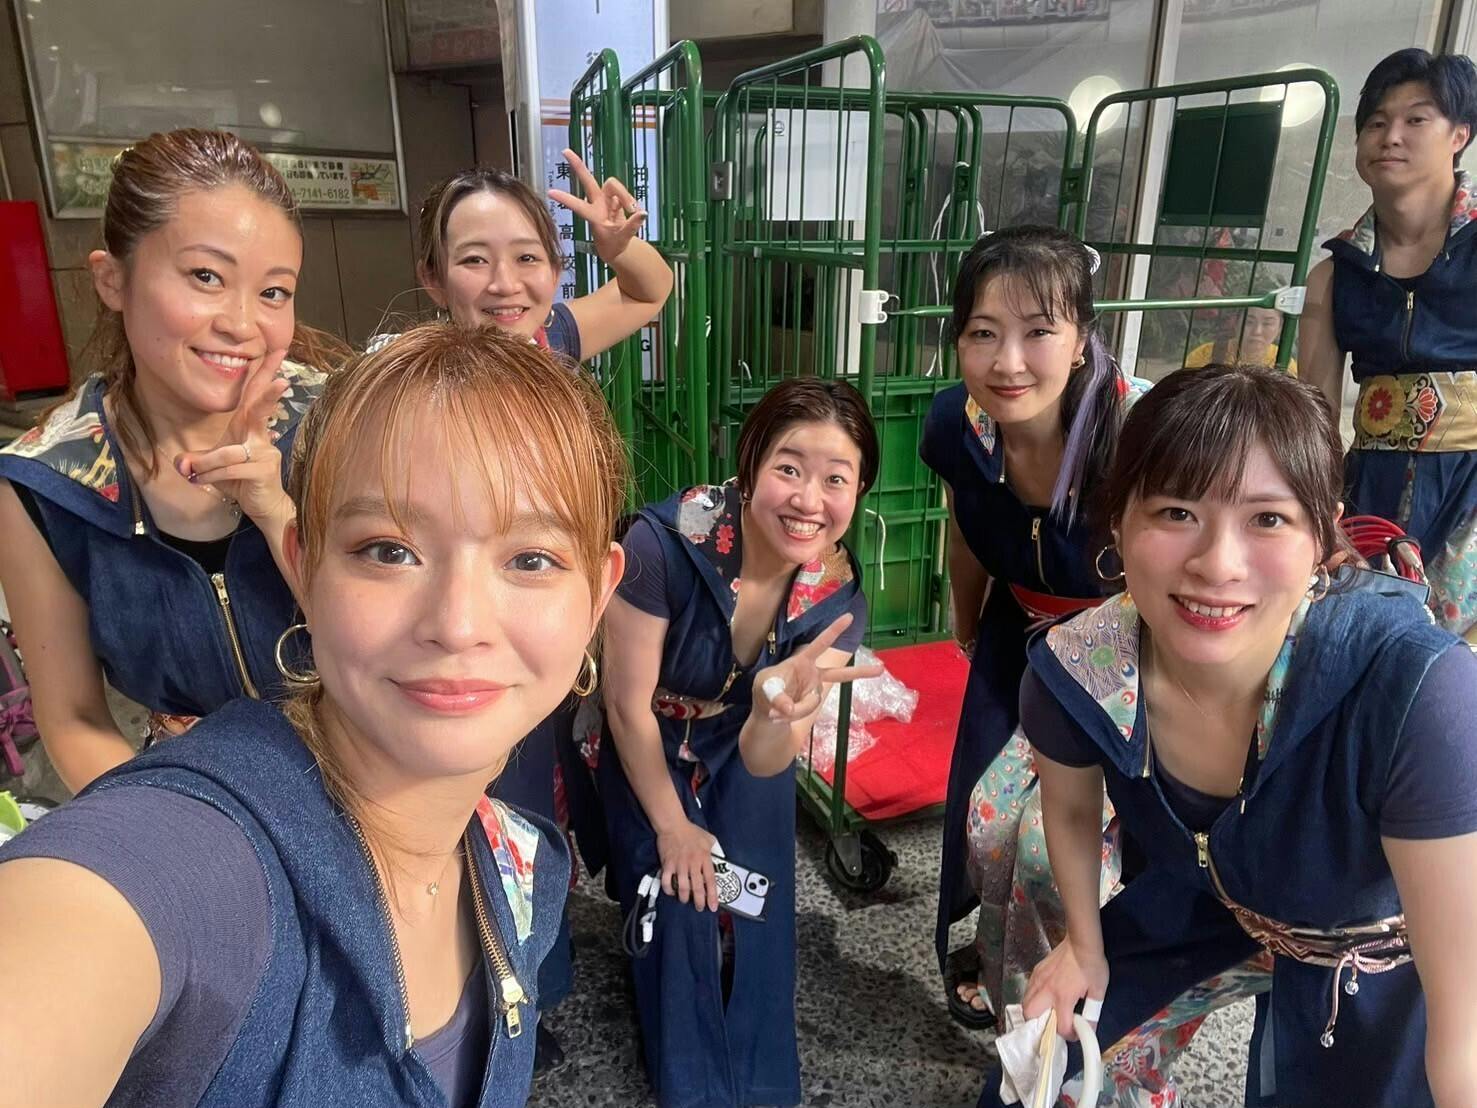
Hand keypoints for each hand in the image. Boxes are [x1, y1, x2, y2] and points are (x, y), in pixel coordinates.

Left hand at [174, 350, 291, 525]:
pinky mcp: (264, 470)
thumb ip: (197, 460)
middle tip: (282, 378)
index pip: (253, 395)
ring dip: (205, 465)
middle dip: (269, 391)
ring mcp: (264, 452)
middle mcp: (259, 435)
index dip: (263, 373)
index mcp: (247, 426)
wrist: (263, 506)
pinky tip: (204, 481)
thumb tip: (180, 463)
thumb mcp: (213, 466)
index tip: (276, 351)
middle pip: (259, 408)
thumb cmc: (241, 481)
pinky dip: (212, 476)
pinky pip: (230, 469)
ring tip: (193, 474)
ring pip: (228, 452)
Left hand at [549, 147, 645, 264]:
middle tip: (565, 151)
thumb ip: (633, 225)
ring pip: (614, 185)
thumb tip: (642, 213)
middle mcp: (597, 203)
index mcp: (593, 216)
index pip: (578, 206)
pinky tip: (633, 212)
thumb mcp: (623, 238)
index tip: (550, 192)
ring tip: (632, 210)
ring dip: (625, 195)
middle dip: (578, 166)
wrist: (617, 247)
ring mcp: (606, 199)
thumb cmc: (614, 244)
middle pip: (588, 180)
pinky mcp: (616, 198)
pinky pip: (626, 194)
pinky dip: (631, 202)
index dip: (565, 199)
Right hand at [656, 818, 718, 910]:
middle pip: (697, 887)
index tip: (713, 906)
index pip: (710, 881)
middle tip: (699, 908)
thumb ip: (715, 848)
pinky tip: (671, 891)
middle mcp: (693, 863)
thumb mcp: (709, 838)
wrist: (673, 824)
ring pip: (683, 887)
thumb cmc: (690, 831)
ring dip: (684, 897)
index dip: (712, 895)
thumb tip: (721, 857)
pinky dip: (669, 889)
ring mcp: (680, 865)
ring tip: (685, 900)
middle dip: (699, 901)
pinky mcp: (668, 864)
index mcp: (704, 858)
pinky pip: (667, 881)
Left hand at [751, 613, 883, 736]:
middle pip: (840, 674)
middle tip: (881, 669)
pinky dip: (791, 714)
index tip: (849, 617)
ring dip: (793, 707)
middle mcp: (813, 674)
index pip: (820, 644)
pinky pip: (807, 711)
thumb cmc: (765, 689)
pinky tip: (778, 714)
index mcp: (802, 660)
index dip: (834, 631)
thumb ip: (776, 696)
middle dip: (860, 672)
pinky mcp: (811, 704)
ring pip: (811, 701)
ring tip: (776, 709)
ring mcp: (814, 690)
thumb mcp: (764, 688)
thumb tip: (790, 708)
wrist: (766, 711)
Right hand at [1022, 938, 1108, 1041]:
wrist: (1082, 942)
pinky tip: (1044, 997)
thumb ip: (1092, 1013)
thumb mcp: (1098, 991)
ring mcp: (1038, 979)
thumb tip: (1089, 1030)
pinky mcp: (1036, 971)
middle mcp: (1046, 990)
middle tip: (1052, 1024)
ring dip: (1033, 1013)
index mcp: (1063, 997)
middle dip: (1039, 1025)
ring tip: (1047, 1013)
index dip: (1068, 1035)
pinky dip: (1032, 999)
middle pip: (1030, 1016)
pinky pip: (1028, 990)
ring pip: (1025, 1003)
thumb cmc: (1092, 966)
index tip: (1074, 1033)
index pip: (1060, 1026)